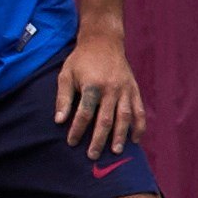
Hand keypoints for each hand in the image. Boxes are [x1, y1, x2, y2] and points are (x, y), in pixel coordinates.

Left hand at [54, 33, 146, 158]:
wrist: (103, 41)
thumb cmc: (81, 60)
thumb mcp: (66, 75)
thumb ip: (63, 98)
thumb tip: (58, 121)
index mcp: (92, 85)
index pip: (84, 113)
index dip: (77, 129)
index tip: (71, 142)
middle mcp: (111, 89)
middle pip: (105, 119)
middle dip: (98, 139)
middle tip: (92, 156)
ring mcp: (125, 90)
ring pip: (124, 117)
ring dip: (120, 136)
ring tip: (115, 152)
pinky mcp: (134, 89)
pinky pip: (138, 111)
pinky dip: (139, 126)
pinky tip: (135, 139)